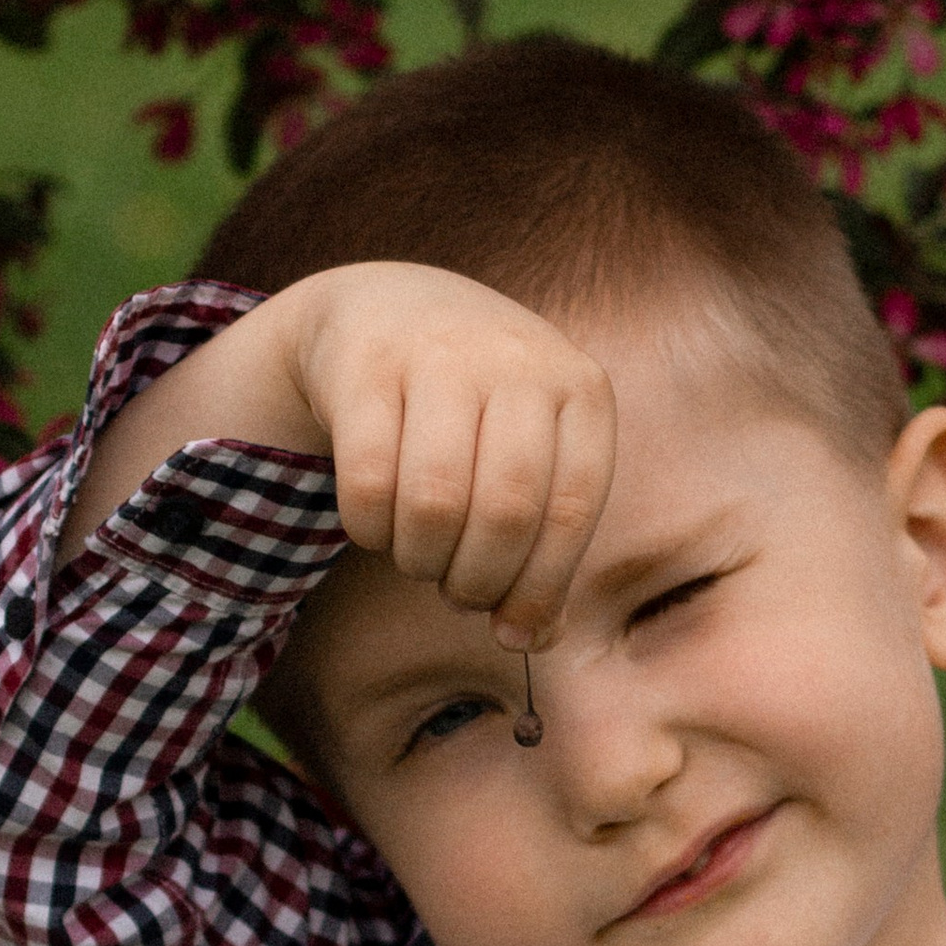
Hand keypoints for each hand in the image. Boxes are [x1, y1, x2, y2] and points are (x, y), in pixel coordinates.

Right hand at [62, 258, 616, 646]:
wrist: (392, 307)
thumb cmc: (480, 413)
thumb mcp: (532, 456)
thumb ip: (543, 545)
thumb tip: (531, 639)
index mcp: (580, 388)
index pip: (571, 512)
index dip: (540, 589)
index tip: (512, 630)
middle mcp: (517, 360)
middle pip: (503, 513)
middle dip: (476, 581)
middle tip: (459, 593)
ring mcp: (439, 354)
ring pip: (433, 503)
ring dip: (421, 561)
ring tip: (421, 559)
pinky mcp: (365, 366)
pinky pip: (366, 485)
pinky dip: (369, 532)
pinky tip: (377, 529)